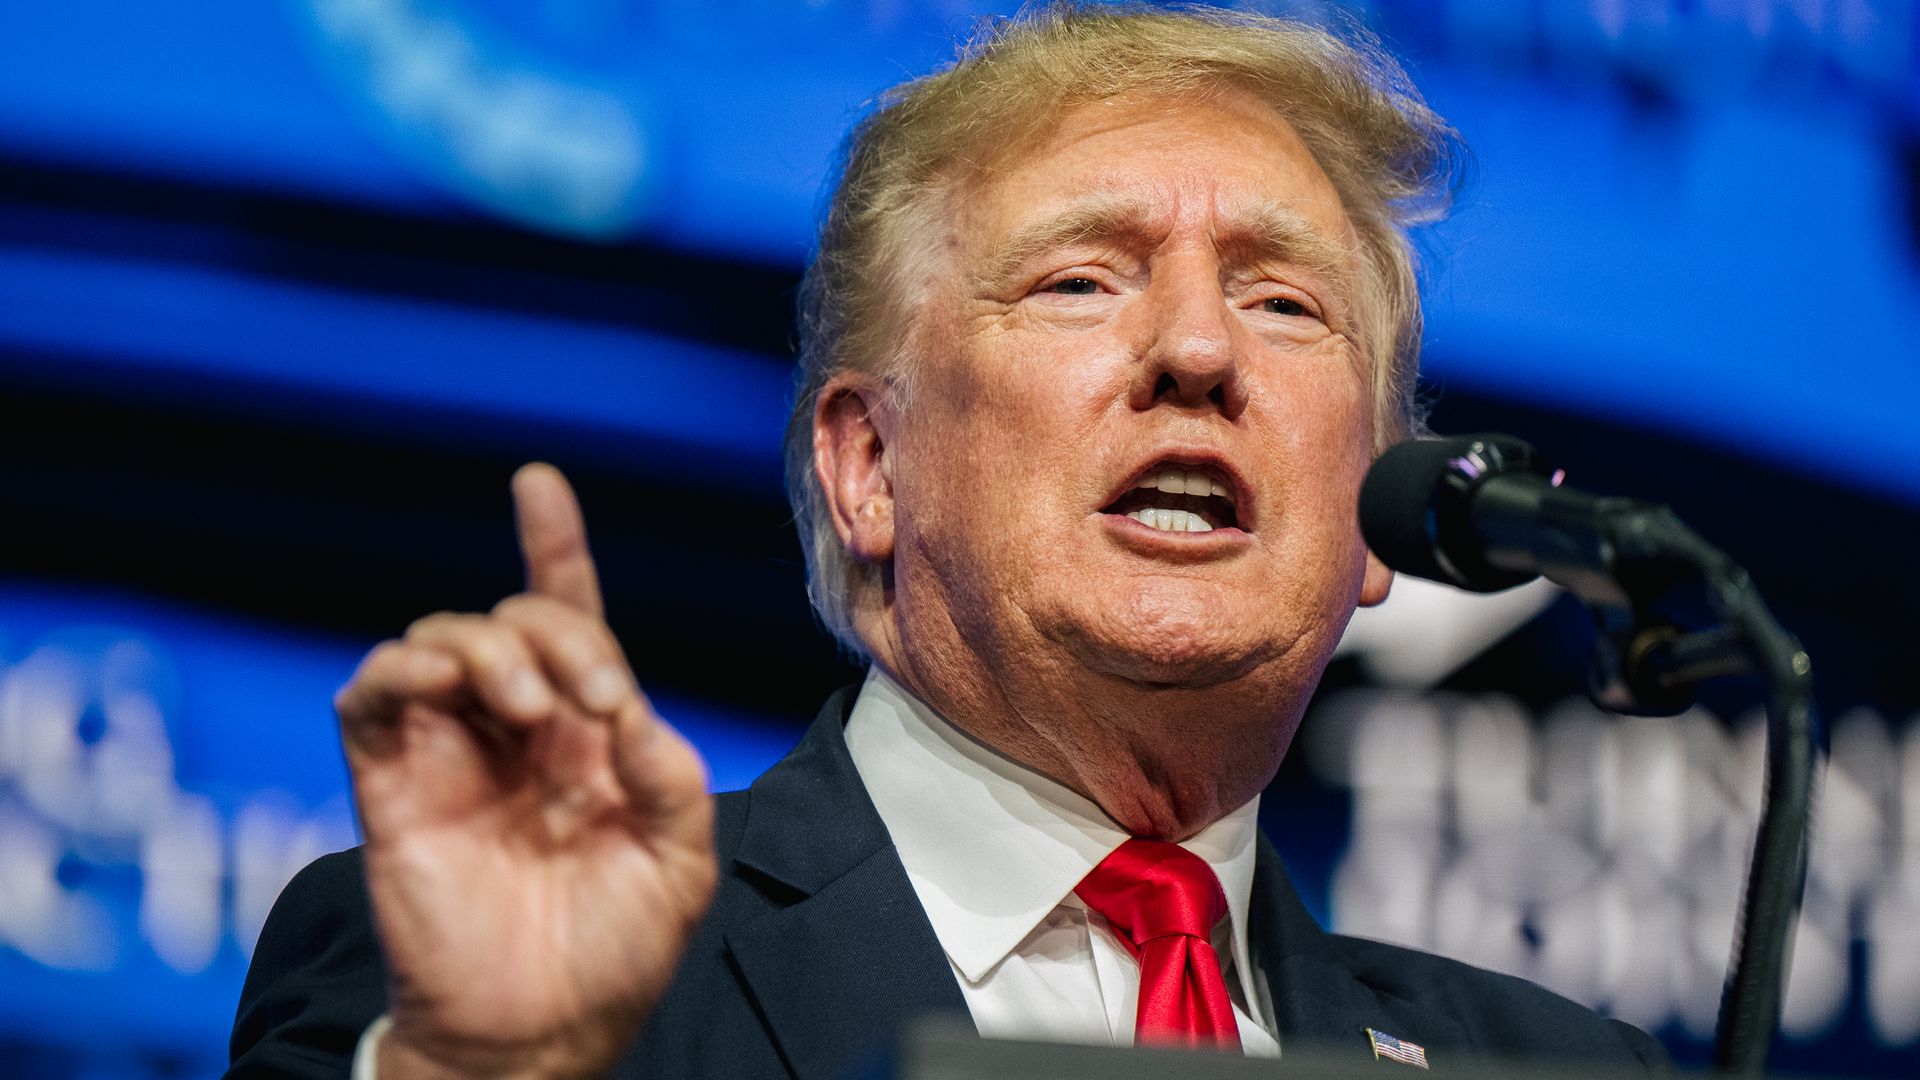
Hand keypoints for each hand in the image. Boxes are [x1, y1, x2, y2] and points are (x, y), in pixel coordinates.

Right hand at [336, 463, 716, 1079]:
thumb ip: (669, 777)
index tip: (538, 485)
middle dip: (560, 631)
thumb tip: (630, 711)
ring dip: (494, 647)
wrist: (541, 1033)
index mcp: (586, 735)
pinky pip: (373, 694)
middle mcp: (516, 730)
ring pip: (443, 638)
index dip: (555, 549)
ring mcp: (450, 751)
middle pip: (517, 619)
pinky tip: (449, 686)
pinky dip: (405, 668)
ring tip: (530, 709)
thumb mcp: (680, 861)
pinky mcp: (392, 783)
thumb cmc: (615, 952)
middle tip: (595, 701)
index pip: (567, 620)